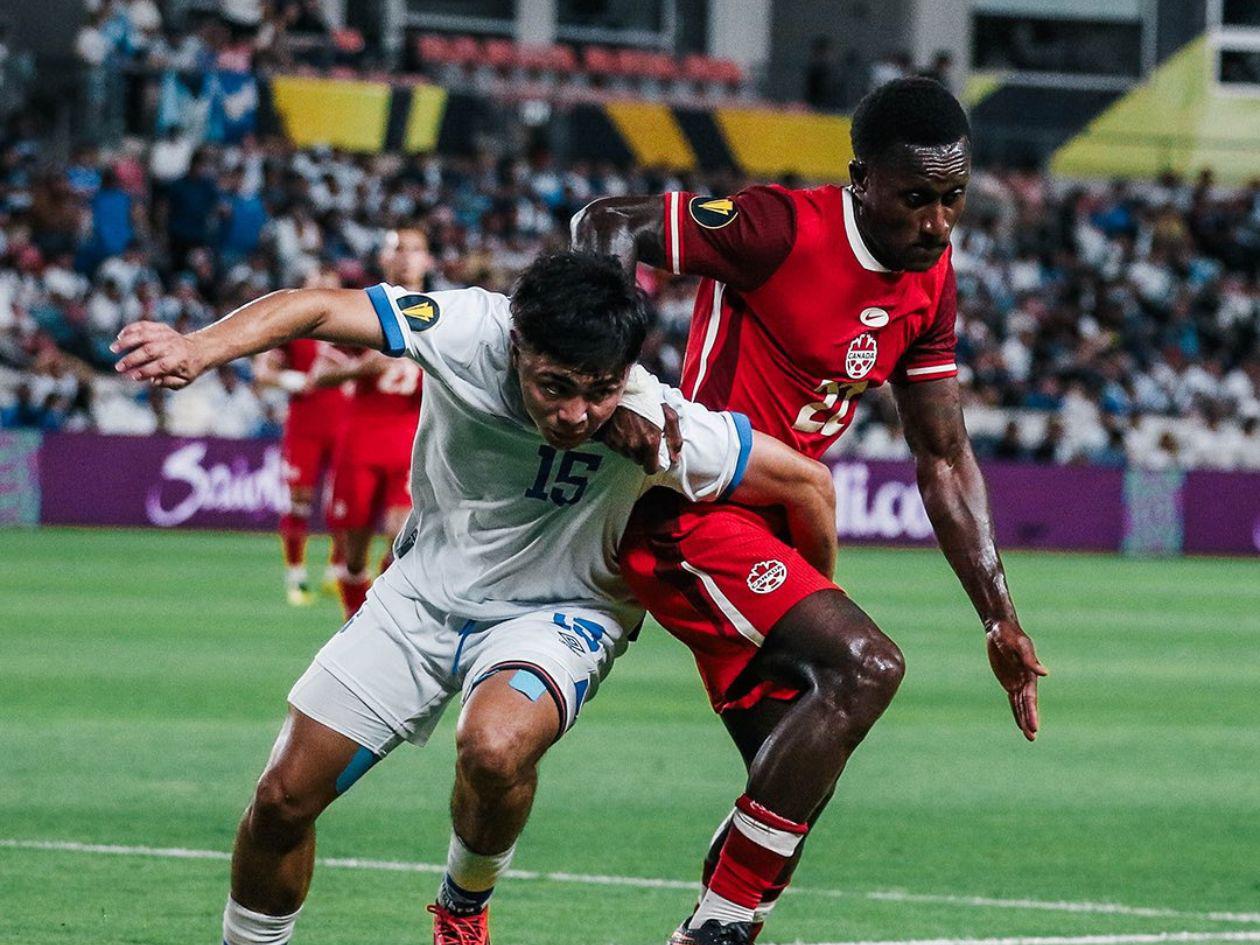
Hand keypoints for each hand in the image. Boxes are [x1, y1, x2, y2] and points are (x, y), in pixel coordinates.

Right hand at [112, 321, 207, 389]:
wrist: (200, 349)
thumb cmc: (188, 368)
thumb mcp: (184, 380)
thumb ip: (169, 382)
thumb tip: (153, 380)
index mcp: (178, 361)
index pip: (161, 366)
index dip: (146, 371)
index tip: (132, 376)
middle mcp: (171, 346)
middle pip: (149, 351)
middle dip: (132, 359)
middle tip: (118, 367)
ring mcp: (166, 335)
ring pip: (144, 335)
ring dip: (127, 341)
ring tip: (113, 349)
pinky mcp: (161, 327)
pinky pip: (144, 325)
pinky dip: (131, 329)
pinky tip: (120, 336)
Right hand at [601, 402, 681, 473]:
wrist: (621, 386)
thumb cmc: (644, 396)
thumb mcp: (667, 413)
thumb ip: (674, 437)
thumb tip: (675, 457)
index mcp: (649, 441)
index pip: (651, 468)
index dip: (655, 463)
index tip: (656, 455)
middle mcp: (633, 445)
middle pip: (639, 461)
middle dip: (644, 452)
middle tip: (645, 436)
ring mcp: (618, 443)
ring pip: (627, 454)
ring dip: (632, 446)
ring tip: (634, 428)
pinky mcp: (607, 438)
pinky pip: (616, 446)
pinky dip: (620, 440)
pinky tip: (624, 426)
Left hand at [985, 620, 1047, 741]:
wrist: (1000, 629)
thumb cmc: (1009, 634)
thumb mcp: (1019, 645)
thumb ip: (1030, 659)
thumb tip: (1045, 674)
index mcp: (1029, 673)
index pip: (1030, 697)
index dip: (1031, 712)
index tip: (1034, 727)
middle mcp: (1025, 680)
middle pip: (1028, 704)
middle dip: (1030, 720)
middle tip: (1032, 737)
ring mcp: (1017, 682)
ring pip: (1021, 705)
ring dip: (1025, 719)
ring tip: (1030, 737)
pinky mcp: (1009, 682)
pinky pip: (1014, 700)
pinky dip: (1017, 711)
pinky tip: (1021, 723)